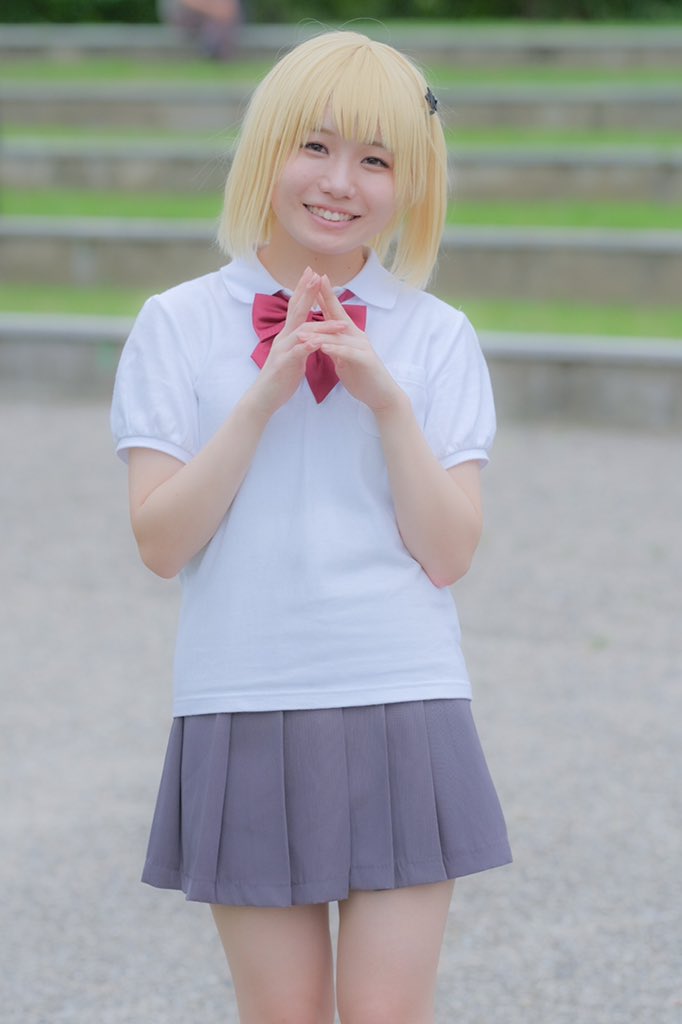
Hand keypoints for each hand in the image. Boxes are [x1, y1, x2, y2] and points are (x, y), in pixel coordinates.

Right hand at [249, 267, 344, 414]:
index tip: (312, 273)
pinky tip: (318, 342)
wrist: (264, 397)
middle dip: (306, 292)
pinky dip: (308, 346)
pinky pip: (298, 352)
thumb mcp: (293, 355)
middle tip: (315, 275)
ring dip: (321, 325)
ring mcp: (283, 350)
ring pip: (302, 331)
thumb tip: (311, 334)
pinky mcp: (285, 364)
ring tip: (338, 322)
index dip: (303, 290)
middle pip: (295, 310)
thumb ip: (301, 342)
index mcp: (288, 335)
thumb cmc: (281, 376)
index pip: (295, 307)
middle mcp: (284, 338)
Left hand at [299, 275, 403, 412]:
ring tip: (303, 328)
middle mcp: (356, 336)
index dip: (324, 296)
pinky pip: (347, 353)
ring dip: (320, 330)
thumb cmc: (361, 376)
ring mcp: (362, 347)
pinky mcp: (365, 360)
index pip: (334, 312)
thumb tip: (321, 338)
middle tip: (313, 281)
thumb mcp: (342, 358)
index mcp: (349, 334)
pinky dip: (335, 349)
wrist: (380, 394)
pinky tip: (323, 347)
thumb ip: (333, 346)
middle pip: (338, 314)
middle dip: (325, 298)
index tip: (313, 280)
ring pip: (338, 335)